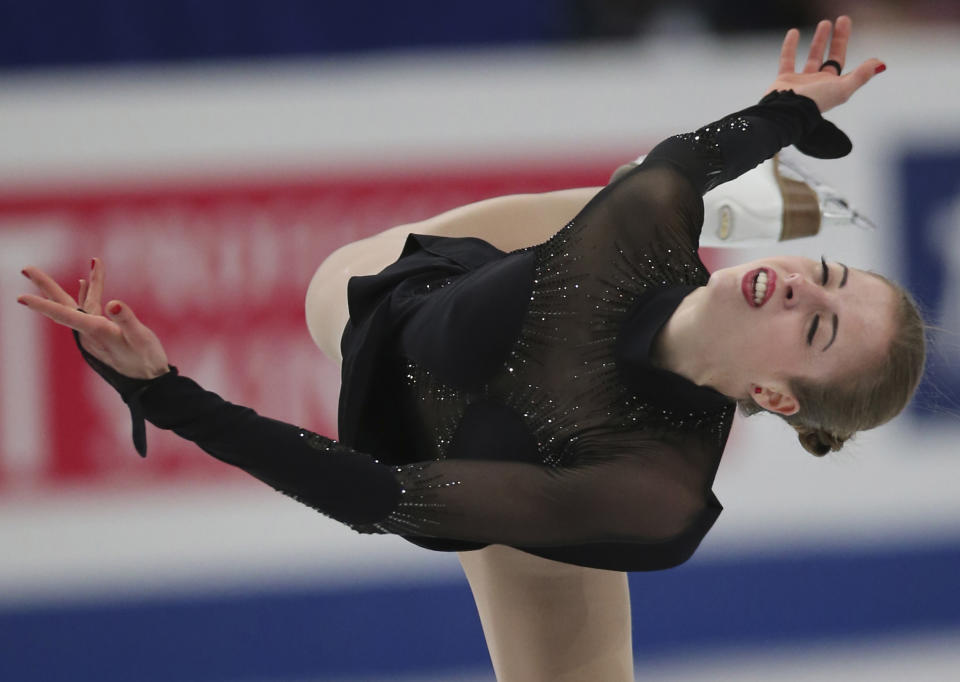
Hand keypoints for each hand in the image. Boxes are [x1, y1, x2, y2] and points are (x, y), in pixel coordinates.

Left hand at [18, 259, 170, 379]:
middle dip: (44, 285)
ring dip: (82, 281)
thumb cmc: (145, 360)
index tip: (20, 297)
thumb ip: (127, 320)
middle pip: (62, 304)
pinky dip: (88, 293)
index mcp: (96, 331)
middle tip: (25, 268)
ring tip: (86, 262)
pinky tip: (83, 283)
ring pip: (80, 302)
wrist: (148, 381)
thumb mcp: (140, 339)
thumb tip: (113, 303)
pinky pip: (91, 307)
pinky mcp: (102, 331)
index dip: (42, 305)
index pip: (63, 314)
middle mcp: (89, 331)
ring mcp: (94, 331)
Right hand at [765, 16, 884, 112]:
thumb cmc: (815, 101)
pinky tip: (794, 32)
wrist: (786, 111)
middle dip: (837, 39)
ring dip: (819, 41)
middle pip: (830, 57)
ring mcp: (801, 81)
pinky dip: (789, 46)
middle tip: (841, 19)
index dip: (843, 43)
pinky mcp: (784, 80)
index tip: (846, 26)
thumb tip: (881, 64)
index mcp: (831, 85)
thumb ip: (861, 75)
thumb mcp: (842, 88)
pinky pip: (787, 60)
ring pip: (812, 57)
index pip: (841, 60)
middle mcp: (817, 82)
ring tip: (824, 23)